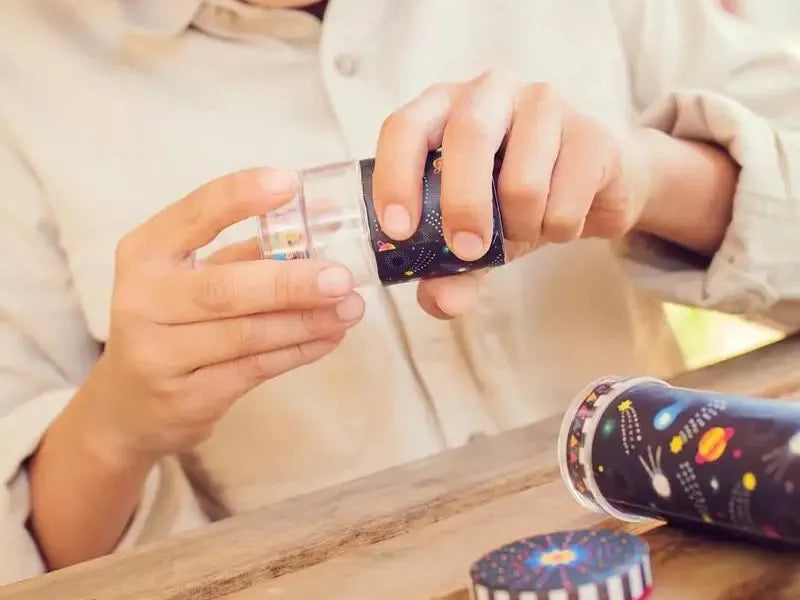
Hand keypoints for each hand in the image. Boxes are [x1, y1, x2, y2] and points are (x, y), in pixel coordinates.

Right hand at [83, 168, 363, 462]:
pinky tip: (330, 336)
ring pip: (246, 335)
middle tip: (341, 276)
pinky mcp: (185, 398)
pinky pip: (254, 369)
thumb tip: (323, 215)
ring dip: (306, 321)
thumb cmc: (174, 324)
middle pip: (225, 290)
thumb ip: (250, 250)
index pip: (192, 215)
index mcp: (145, 254)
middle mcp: (143, 301)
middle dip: (290, 282)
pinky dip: (298, 351)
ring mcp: (158, 354)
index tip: (288, 183)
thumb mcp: (193, 278)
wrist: (129, 407)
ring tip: (350, 308)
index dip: (239, 197)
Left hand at [372, 70, 652, 317]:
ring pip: (523, 179)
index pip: (405, 127)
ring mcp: (545, 103)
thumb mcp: (474, 234)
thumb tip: (441, 302)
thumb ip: (448, 269)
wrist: (595, 182)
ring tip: (524, 231)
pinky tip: (559, 222)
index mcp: (443, 108)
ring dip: (521, 228)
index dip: (395, 177)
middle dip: (463, 206)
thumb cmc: (513, 198)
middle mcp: (491, 92)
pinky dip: (558, 229)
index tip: (399, 231)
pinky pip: (568, 198)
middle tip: (468, 251)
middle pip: (468, 138)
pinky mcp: (593, 132)